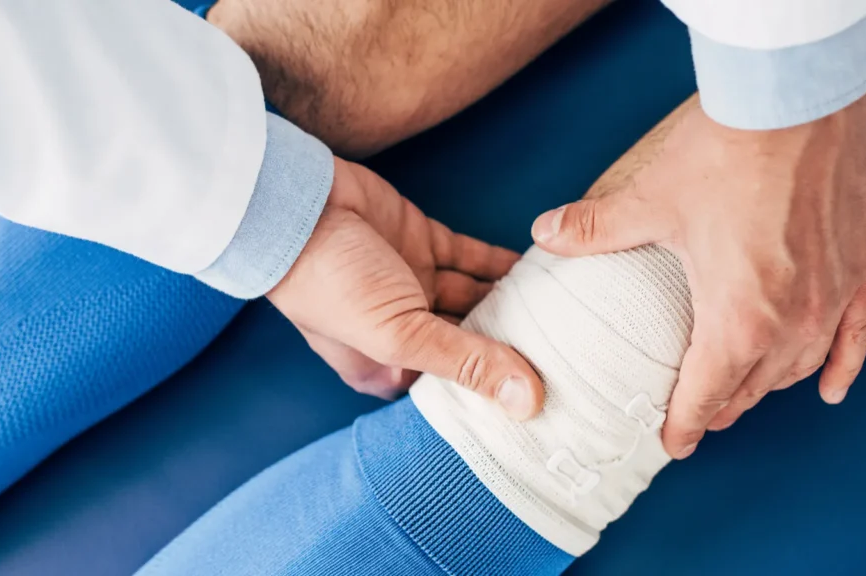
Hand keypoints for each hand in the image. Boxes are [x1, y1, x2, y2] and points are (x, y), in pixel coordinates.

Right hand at [268, 157, 544, 419]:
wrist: (298, 206)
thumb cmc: (330, 284)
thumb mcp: (400, 334)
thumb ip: (466, 363)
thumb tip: (528, 403)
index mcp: (388, 368)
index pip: (453, 389)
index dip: (492, 392)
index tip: (543, 398)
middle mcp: (403, 331)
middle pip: (470, 342)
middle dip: (510, 346)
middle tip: (567, 353)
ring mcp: (414, 283)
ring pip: (476, 298)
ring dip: (512, 302)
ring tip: (563, 312)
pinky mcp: (423, 243)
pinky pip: (472, 258)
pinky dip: (501, 264)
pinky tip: (539, 271)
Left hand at [531, 95, 865, 455]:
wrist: (798, 98)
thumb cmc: (726, 152)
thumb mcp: (651, 199)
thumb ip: (595, 228)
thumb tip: (544, 234)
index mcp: (737, 318)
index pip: (707, 395)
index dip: (683, 424)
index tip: (671, 443)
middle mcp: (791, 322)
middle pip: (752, 388)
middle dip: (720, 407)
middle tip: (695, 415)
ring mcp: (831, 298)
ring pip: (799, 368)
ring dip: (767, 387)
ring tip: (742, 394)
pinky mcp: (860, 269)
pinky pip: (858, 337)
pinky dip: (841, 366)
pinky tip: (827, 390)